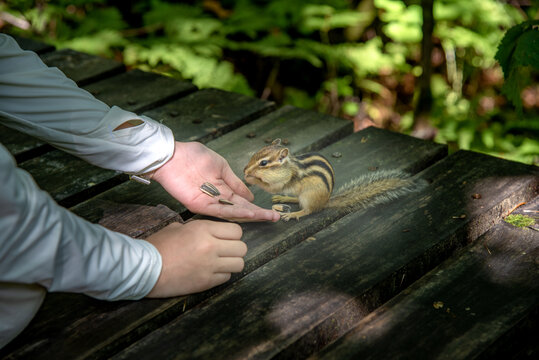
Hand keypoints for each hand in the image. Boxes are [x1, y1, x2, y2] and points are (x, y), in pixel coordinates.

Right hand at [145, 220, 246, 296]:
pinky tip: (211, 272)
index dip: (232, 235)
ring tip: (221, 262)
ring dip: (232, 263)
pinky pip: (227, 277)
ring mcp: (210, 266)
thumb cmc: (158, 246)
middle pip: (242, 247)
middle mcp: (211, 247)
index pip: (236, 231)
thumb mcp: (177, 228)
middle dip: (235, 249)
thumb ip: (198, 228)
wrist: (144, 269)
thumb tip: (210, 230)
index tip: (226, 238)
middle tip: (225, 251)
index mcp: (204, 230)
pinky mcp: (206, 282)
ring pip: (239, 264)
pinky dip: (222, 275)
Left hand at [152, 141, 279, 221]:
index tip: (272, 211)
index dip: (257, 206)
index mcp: (223, 188)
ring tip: (267, 217)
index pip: (243, 200)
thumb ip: (234, 181)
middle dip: (258, 214)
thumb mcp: (221, 166)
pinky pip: (220, 211)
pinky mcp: (200, 205)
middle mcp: (218, 198)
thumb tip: (250, 194)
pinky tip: (248, 214)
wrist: (171, 156)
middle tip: (275, 218)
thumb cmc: (193, 156)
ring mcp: (210, 202)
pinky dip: (235, 213)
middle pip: (241, 209)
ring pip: (233, 212)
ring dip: (251, 215)